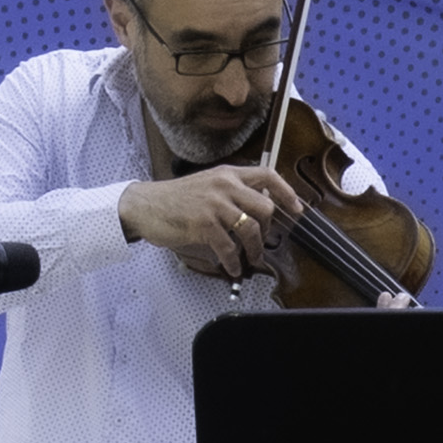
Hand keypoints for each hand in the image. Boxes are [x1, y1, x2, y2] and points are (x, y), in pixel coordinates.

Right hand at [122, 158, 293, 279]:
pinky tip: (231, 267)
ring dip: (254, 249)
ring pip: (251, 229)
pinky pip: (229, 247)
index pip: (267, 175)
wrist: (145, 205)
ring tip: (250, 258)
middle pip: (265, 207)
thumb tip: (256, 209)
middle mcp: (224, 186)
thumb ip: (230, 191)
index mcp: (227, 174)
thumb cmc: (174, 199)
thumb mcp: (207, 185)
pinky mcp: (204, 224)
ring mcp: (215, 204)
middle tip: (262, 241)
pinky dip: (233, 262)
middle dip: (268, 230)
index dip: (287, 191)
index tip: (297, 208)